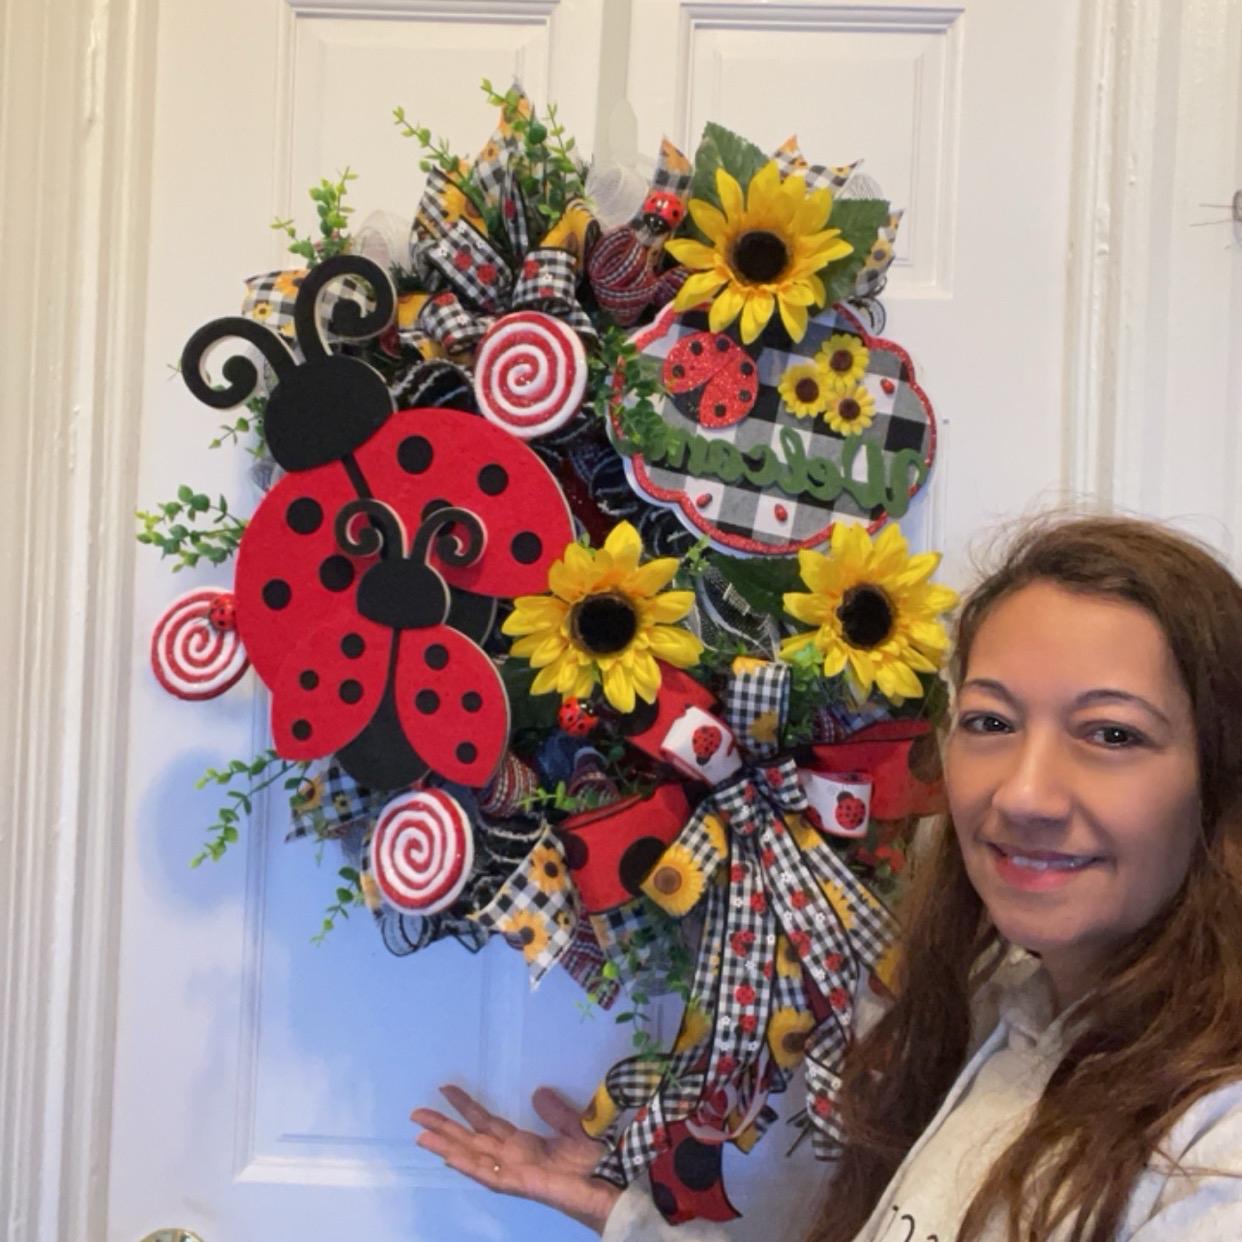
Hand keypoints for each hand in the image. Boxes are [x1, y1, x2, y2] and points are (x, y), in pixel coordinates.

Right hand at [411, 1084, 621, 1233]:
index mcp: (525, 1144)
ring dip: (447, 1146)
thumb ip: (557, 1112)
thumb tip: (537, 1091)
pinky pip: (492, 1175)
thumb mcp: (578, 1127)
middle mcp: (514, 1158)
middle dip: (445, 1127)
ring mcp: (516, 1172)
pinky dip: (471, 1166)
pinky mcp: (524, 1184)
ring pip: (474, 1157)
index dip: (467, 1107)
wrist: (614, 1187)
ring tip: (421, 1135)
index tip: (446, 1088)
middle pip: (471, 1139)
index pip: (488, 1122)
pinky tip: (451, 1157)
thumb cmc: (598, 1161)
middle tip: (416, 1112)